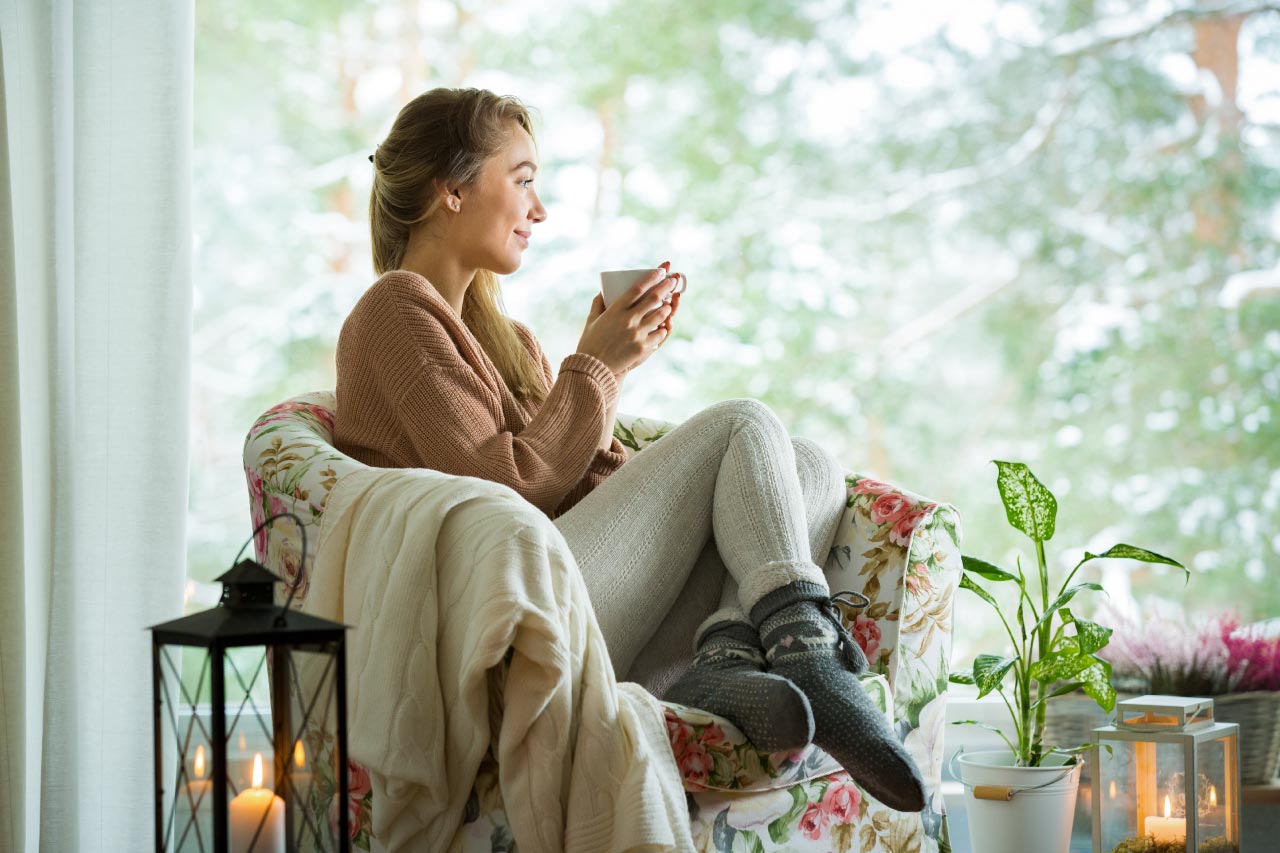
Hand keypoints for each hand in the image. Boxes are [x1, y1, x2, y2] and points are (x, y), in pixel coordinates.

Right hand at [576, 261, 680, 375]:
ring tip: (669, 303)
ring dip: (667, 307)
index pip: (638, 288)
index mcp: (615, 310)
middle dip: (666, 287)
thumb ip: (598, 304)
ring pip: (660, 316)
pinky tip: (663, 325)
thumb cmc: (590, 343)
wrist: (592, 368)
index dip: (652, 277)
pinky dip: (662, 328)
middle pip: (653, 298)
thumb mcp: (591, 320)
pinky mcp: (642, 348)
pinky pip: (659, 334)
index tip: (661, 270)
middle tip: (673, 280)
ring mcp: (637, 334)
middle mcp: (629, 320)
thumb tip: (602, 291)